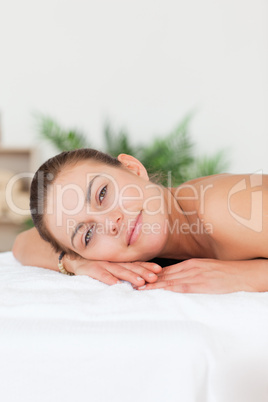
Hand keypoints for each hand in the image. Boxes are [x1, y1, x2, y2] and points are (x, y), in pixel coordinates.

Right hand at [64, 255, 161, 286]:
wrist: (73, 261)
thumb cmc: (96, 266)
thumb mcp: (111, 267)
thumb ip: (124, 270)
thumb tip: (143, 278)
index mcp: (119, 261)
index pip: (135, 263)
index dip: (147, 266)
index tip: (159, 270)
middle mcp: (112, 261)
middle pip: (130, 266)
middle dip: (143, 272)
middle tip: (154, 278)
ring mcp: (102, 264)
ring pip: (118, 270)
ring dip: (130, 276)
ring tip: (140, 282)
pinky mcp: (90, 270)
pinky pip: (100, 275)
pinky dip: (108, 279)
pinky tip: (116, 284)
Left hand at [136, 258, 260, 293]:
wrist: (242, 274)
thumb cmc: (224, 273)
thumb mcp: (205, 269)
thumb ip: (191, 272)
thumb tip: (177, 279)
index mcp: (190, 263)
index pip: (166, 270)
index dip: (150, 274)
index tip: (137, 277)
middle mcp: (189, 267)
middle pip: (164, 274)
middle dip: (146, 279)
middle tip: (130, 283)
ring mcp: (195, 275)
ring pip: (169, 280)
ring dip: (153, 285)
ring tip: (138, 289)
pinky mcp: (201, 284)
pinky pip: (182, 287)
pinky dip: (168, 289)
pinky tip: (158, 291)